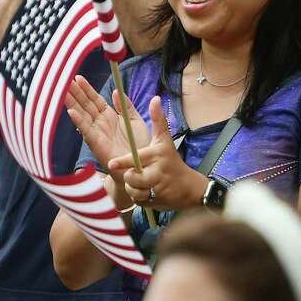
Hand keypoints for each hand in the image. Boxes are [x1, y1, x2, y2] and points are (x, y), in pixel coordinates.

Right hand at [66, 75, 149, 167]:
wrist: (141, 166)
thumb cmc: (139, 146)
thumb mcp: (135, 120)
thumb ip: (126, 106)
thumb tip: (115, 91)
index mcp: (110, 116)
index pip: (95, 99)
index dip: (86, 89)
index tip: (77, 77)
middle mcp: (101, 123)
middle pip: (85, 104)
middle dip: (75, 92)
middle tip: (63, 79)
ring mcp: (97, 132)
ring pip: (82, 114)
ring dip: (72, 103)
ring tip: (62, 91)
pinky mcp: (97, 143)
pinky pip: (86, 130)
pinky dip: (79, 121)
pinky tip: (71, 112)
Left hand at [109, 96, 206, 210]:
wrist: (189, 188)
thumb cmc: (171, 161)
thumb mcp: (164, 140)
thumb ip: (157, 120)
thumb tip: (155, 98)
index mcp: (156, 156)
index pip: (136, 160)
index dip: (123, 163)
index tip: (112, 163)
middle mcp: (157, 172)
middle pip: (132, 178)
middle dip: (130, 179)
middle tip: (135, 175)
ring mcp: (157, 189)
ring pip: (133, 191)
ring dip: (134, 189)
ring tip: (142, 183)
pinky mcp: (155, 202)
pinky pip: (138, 201)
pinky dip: (139, 197)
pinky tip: (147, 191)